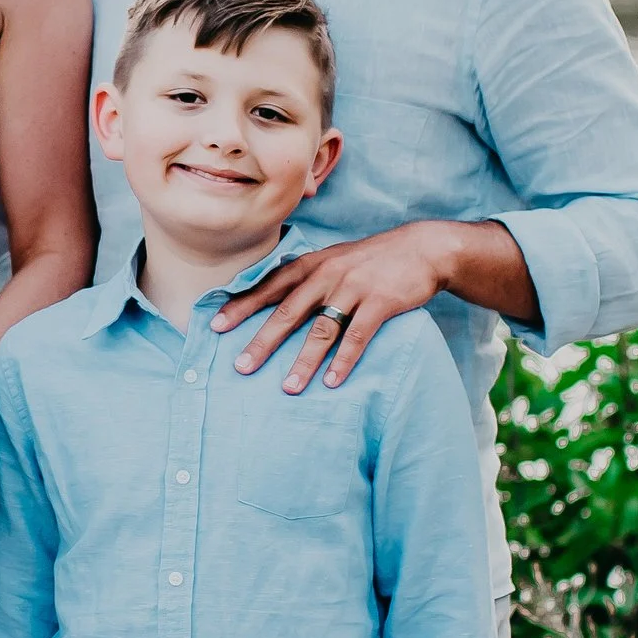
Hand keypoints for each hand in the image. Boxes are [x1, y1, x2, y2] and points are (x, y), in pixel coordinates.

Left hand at [216, 226, 452, 389]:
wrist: (422, 249)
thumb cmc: (371, 260)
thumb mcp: (333, 259)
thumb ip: (305, 278)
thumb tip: (270, 299)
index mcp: (311, 264)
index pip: (269, 286)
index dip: (242, 306)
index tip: (215, 326)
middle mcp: (328, 275)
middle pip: (288, 312)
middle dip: (262, 341)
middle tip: (241, 367)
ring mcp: (354, 288)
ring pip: (322, 329)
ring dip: (303, 361)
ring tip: (288, 387)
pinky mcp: (381, 302)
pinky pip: (357, 336)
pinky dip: (343, 361)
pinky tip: (331, 382)